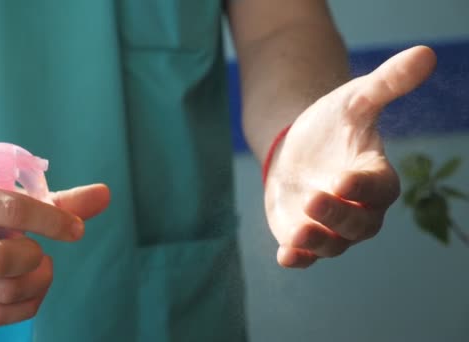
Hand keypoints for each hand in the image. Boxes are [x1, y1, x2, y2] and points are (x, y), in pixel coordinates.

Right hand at [0, 178, 109, 325]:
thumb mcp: (3, 195)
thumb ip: (56, 199)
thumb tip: (105, 195)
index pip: (12, 210)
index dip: (53, 222)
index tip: (75, 230)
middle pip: (2, 261)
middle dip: (35, 259)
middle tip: (41, 252)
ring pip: (1, 293)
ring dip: (36, 283)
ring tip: (39, 268)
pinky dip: (26, 305)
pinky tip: (31, 288)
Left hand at [265, 46, 436, 267]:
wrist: (299, 146)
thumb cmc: (332, 123)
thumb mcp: (354, 99)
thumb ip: (386, 84)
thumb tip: (426, 53)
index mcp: (376, 177)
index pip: (379, 189)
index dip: (363, 188)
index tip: (342, 181)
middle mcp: (359, 208)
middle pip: (359, 224)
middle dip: (337, 216)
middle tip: (314, 200)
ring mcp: (331, 226)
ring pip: (333, 244)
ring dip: (317, 242)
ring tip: (296, 235)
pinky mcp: (305, 235)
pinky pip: (306, 255)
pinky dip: (299, 258)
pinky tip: (285, 257)